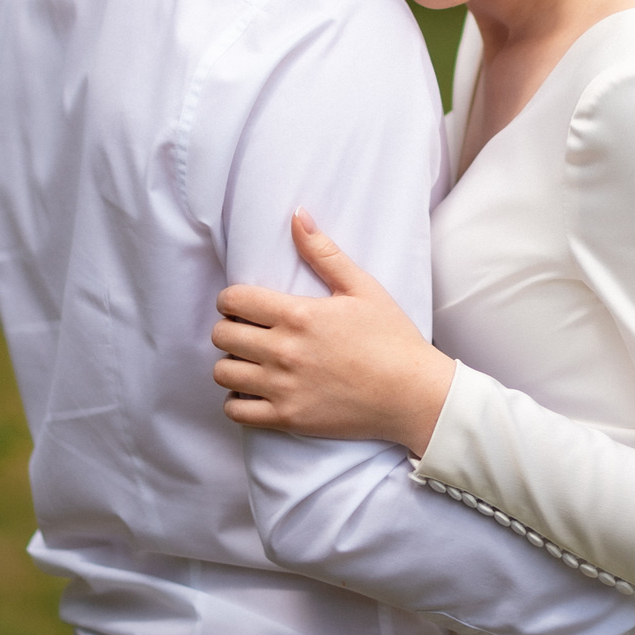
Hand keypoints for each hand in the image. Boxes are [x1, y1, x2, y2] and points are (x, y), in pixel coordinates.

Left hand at [212, 208, 455, 452]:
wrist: (412, 394)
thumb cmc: (391, 338)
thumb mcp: (362, 288)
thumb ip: (324, 252)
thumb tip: (297, 215)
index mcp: (298, 315)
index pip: (233, 300)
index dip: (231, 299)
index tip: (242, 305)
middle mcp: (284, 351)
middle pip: (221, 336)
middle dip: (229, 329)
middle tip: (247, 332)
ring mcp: (283, 387)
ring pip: (223, 373)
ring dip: (231, 364)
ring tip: (251, 361)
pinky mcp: (288, 418)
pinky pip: (236, 411)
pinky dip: (238, 401)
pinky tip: (256, 391)